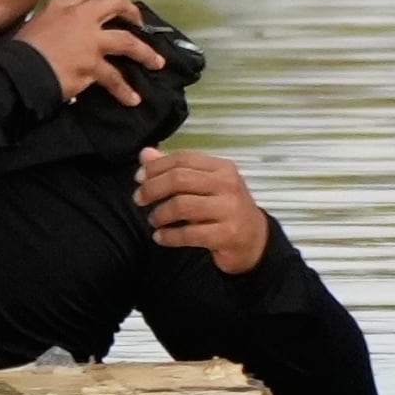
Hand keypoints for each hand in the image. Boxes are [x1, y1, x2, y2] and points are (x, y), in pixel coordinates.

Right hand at [15, 0, 164, 106]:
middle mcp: (80, 18)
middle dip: (132, 13)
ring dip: (145, 54)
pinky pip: (114, 79)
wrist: (19, 71)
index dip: (98, 3)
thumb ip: (51, 24)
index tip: (106, 11)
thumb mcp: (33, 26)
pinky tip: (133, 99)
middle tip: (142, 24)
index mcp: (62, 7)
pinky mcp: (93, 66)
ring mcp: (90, 42)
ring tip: (157, 64)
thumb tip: (61, 32)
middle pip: (114, 5)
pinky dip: (125, 91)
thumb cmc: (20, 50)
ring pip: (127, 43)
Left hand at [135, 148, 273, 273]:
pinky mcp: (226, 235)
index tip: (139, 178)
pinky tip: (160, 237)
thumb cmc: (225, 209)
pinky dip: (169, 236)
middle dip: (153, 188)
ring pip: (182, 205)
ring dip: (160, 214)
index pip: (183, 159)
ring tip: (153, 221)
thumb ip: (175, 169)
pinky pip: (189, 233)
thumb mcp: (204, 186)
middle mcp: (228, 185)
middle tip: (139, 199)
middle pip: (180, 179)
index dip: (156, 167)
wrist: (255, 240)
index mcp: (222, 168)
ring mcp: (229, 210)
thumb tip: (145, 154)